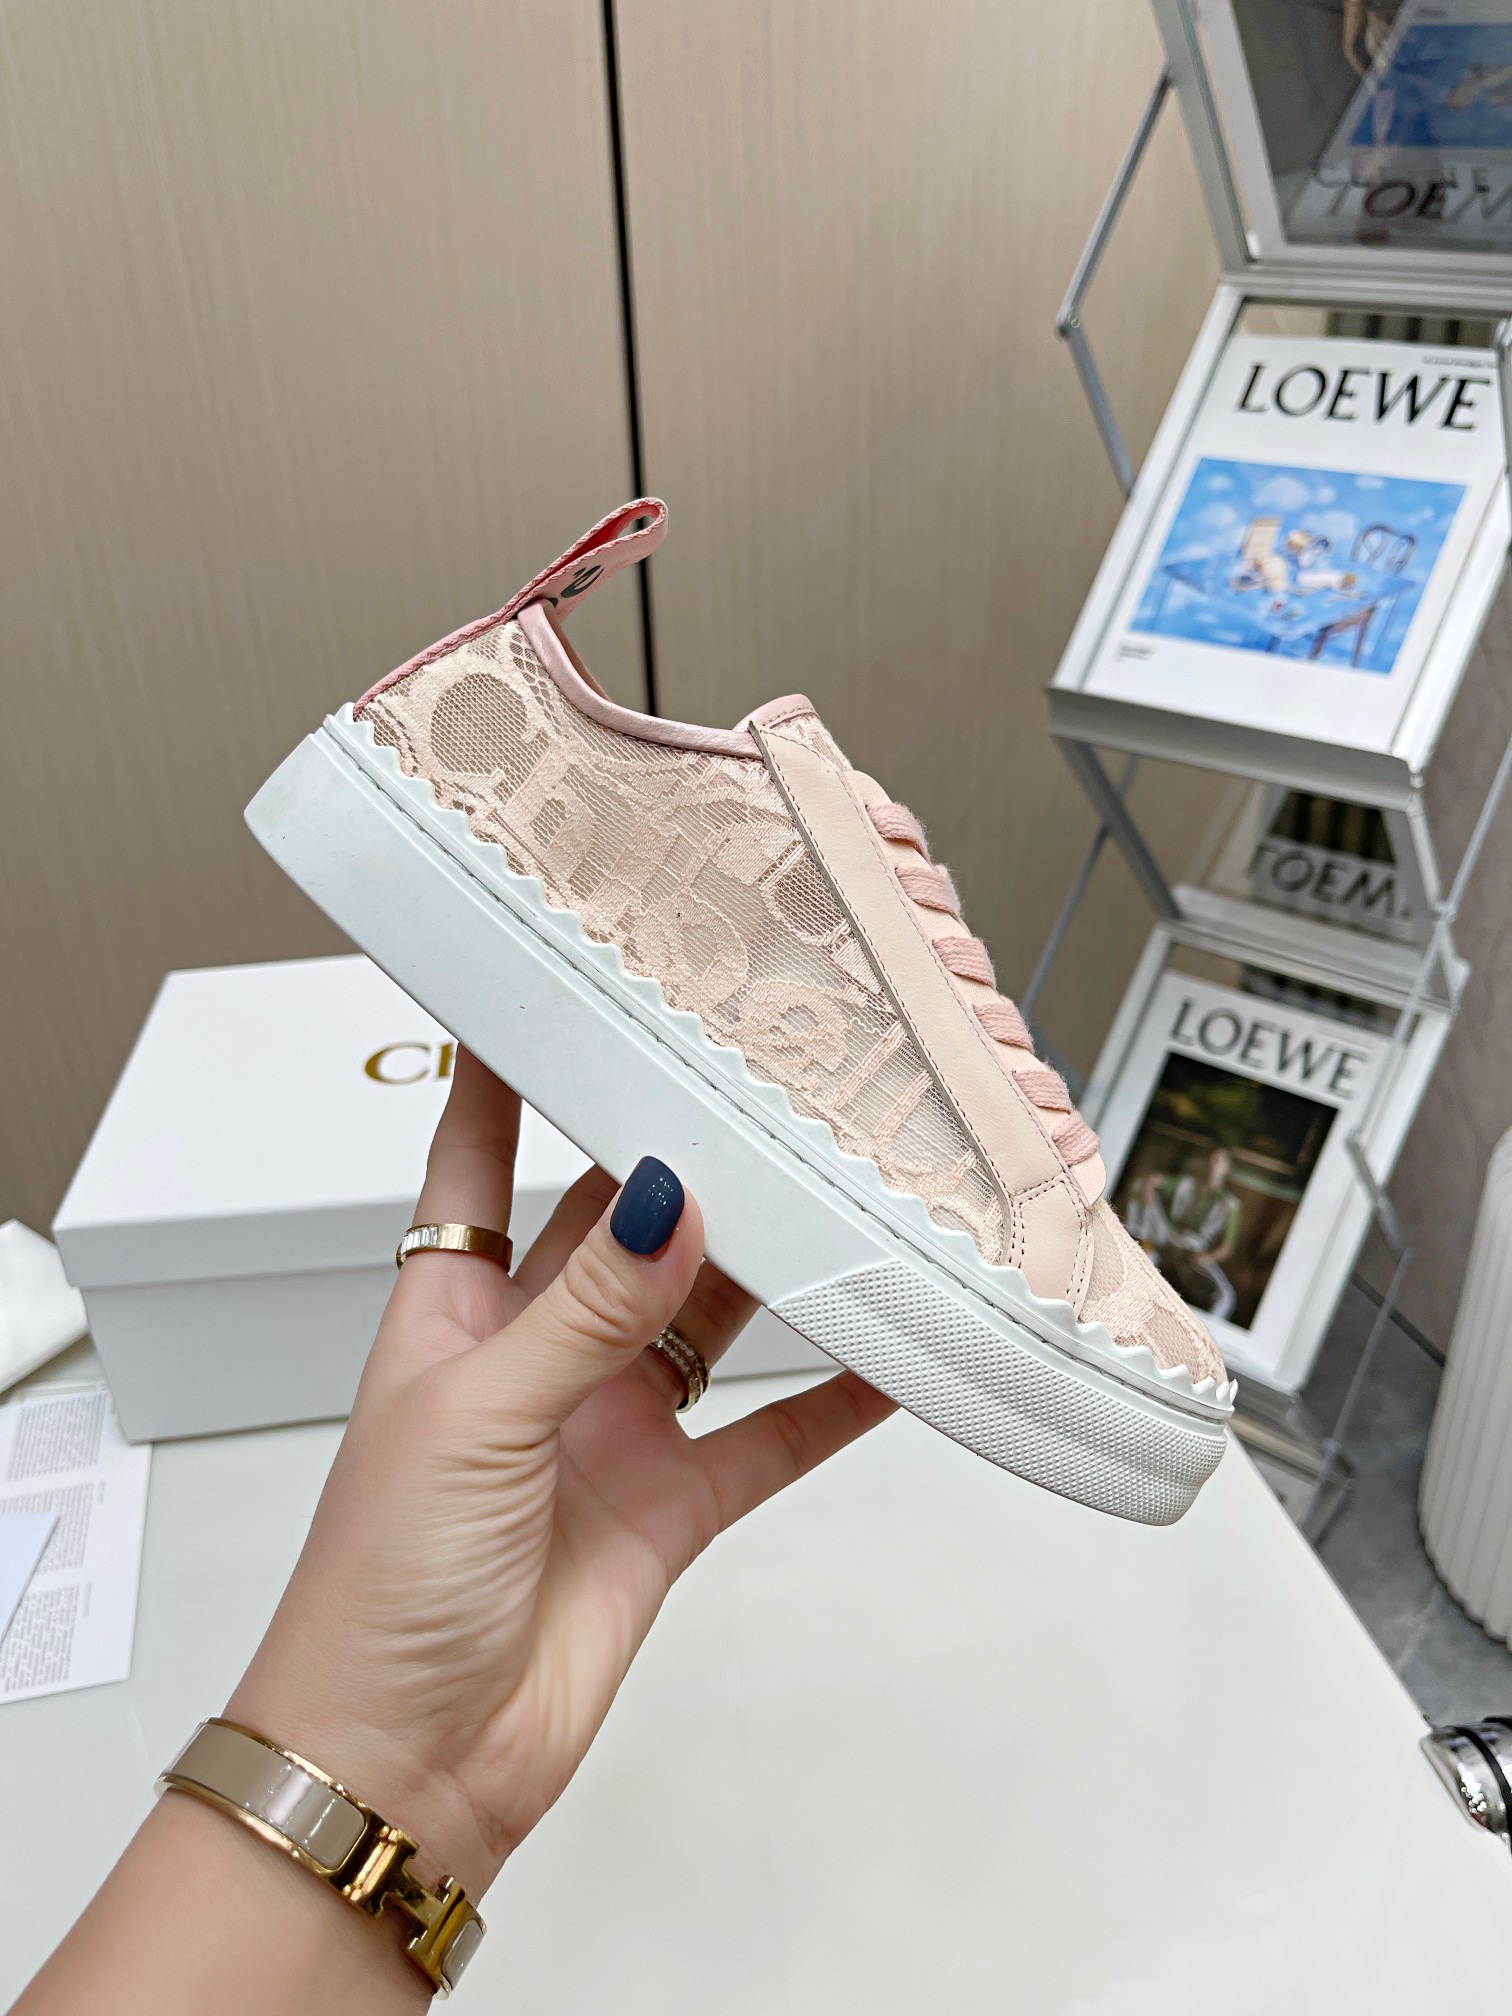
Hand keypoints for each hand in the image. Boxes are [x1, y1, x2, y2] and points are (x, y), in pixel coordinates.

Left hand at [228, 1050, 894, 1897]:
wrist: (408, 1764)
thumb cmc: (382, 1588)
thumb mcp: (478, 1420)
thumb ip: (585, 1310)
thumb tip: (669, 1200)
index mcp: (452, 1313)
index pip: (478, 1161)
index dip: (506, 1078)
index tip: (553, 989)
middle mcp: (535, 1353)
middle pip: (618, 1224)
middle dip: (678, 1158)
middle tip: (753, 1078)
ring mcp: (607, 1426)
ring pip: (705, 1318)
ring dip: (766, 1265)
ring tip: (842, 1188)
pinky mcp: (669, 1504)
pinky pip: (766, 1435)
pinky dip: (831, 1399)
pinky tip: (889, 1351)